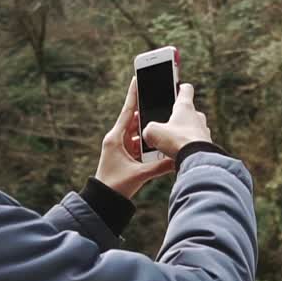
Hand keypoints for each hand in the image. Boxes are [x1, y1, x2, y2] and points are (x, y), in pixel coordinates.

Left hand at [94, 77, 174, 198]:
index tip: (136, 79)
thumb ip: (159, 166)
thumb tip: (177, 159)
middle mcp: (117, 140)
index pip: (126, 112)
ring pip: (138, 134)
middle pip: (134, 121)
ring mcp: (121, 148)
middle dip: (147, 114)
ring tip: (162, 124)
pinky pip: (139, 145)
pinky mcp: (125, 156)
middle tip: (159, 102)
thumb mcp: (140, 174)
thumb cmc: (116, 186)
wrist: (104, 201)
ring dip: (149, 131)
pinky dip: (148, 144)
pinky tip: (159, 143)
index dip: (133, 95)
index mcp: (115, 138)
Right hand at [141, 83, 211, 157]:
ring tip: (170, 143)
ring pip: (191, 129)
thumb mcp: (153, 132)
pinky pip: (195, 143)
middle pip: (187, 112)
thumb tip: (149, 135)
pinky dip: (187, 147)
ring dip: (182, 134)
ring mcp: (204, 131)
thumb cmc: (178, 142)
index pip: (186, 90)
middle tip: (166, 125)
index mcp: (185, 107)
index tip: (177, 88)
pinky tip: (178, 154)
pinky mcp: (207, 145)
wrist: (197, 160)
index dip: (180, 87)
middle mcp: (197, 117)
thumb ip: (149, 129)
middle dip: (177, 118)